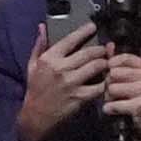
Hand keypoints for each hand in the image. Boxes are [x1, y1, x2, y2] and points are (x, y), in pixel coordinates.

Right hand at [15, 18, 112, 140]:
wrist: (36, 114)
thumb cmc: (35, 88)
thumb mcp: (32, 64)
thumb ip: (39, 45)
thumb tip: (42, 27)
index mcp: (50, 58)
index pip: (70, 40)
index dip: (84, 31)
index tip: (92, 26)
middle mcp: (61, 69)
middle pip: (88, 53)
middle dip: (100, 49)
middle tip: (105, 48)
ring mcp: (72, 83)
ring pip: (96, 67)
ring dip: (105, 63)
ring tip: (108, 62)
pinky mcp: (80, 97)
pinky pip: (99, 87)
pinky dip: (106, 82)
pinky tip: (108, 80)